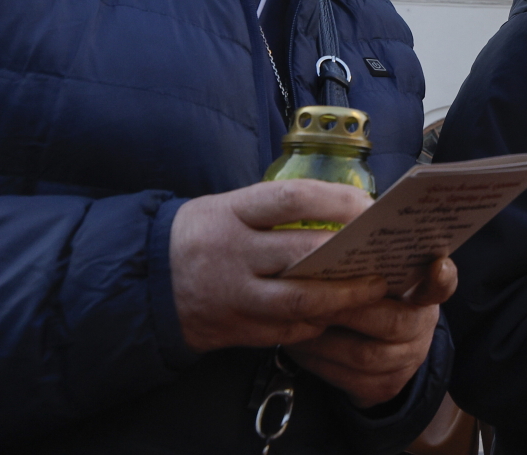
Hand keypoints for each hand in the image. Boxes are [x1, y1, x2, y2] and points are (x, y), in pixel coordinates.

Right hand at [171, 180, 395, 352]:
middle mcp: (231, 252)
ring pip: (298, 299)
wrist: (143, 281)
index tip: (368, 206)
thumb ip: (275, 210)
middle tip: (382, 256)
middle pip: (302, 253)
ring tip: (372, 289)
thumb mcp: (228, 208)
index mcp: (231, 212)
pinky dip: (314, 322)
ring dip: (342, 297)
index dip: (335, 200)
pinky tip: (334, 313)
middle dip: (348, 256)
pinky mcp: (233, 328)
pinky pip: (284, 328)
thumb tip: (341, 209)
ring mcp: (232, 294)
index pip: (291, 198)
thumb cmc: (202, 235)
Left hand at [286, 256, 456, 407]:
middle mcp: (423, 329)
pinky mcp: (382, 389)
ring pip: (362, 355)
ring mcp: (405, 363)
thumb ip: (375, 260)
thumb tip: (343, 232)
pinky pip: (344, 378)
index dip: (441, 278)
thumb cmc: (377, 299)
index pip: (443, 285)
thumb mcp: (384, 277)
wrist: (387, 353)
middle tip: (313, 294)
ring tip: (296, 318)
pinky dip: (315, 360)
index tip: (437, 266)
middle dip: (348, 309)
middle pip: (392, 323)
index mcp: (425, 294)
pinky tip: (296, 342)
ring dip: (322, 337)